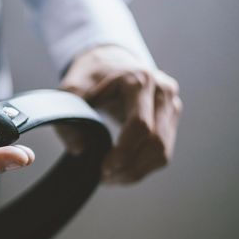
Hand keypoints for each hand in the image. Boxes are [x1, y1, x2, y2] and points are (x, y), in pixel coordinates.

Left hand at [59, 45, 181, 183]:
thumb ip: (68, 118)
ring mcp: (171, 104)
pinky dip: (143, 166)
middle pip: (155, 142)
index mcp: (139, 80)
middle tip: (103, 178)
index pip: (140, 125)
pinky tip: (122, 170)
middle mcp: (162, 91)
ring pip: (163, 151)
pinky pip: (163, 151)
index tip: (103, 168)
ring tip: (111, 177)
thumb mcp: (70, 91)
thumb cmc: (89, 76)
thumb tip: (78, 149)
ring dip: (137, 171)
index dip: (123, 152)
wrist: (108, 60)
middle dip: (129, 167)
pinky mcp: (171, 117)